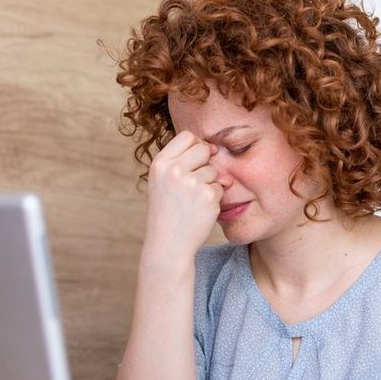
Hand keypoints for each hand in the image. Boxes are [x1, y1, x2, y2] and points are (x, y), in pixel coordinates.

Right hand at [142, 130, 221, 262]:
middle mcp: (174, 170)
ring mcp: (191, 183)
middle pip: (203, 148)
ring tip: (192, 201)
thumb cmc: (166, 210)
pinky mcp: (208, 196)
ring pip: (214, 169)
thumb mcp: (163, 181)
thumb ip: (183, 160)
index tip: (192, 163)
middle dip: (204, 163)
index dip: (195, 147)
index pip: (187, 136)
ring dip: (209, 183)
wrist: (168, 243)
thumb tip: (214, 148)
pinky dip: (214, 198)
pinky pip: (220, 187)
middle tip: (193, 184)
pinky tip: (199, 210)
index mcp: (160, 164)